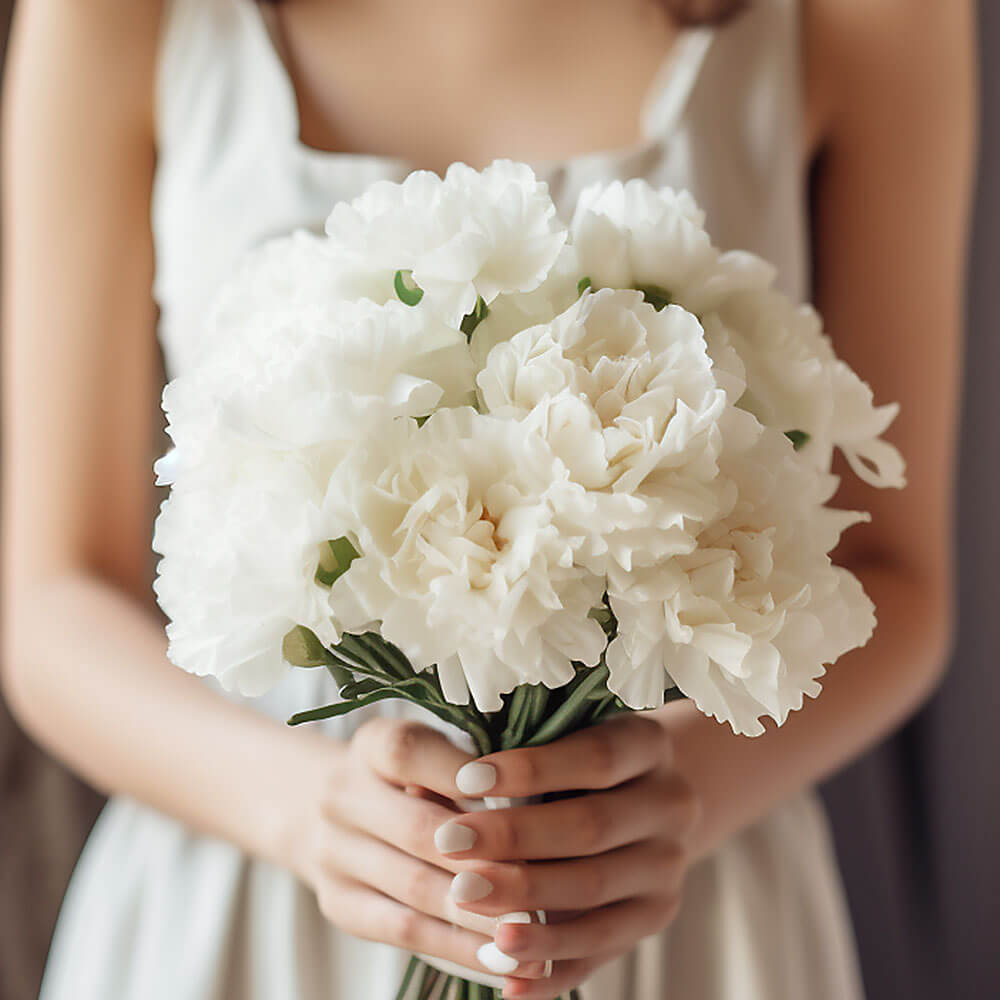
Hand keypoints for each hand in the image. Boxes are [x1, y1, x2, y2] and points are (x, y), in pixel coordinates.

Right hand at [284, 717, 550, 979]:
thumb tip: (527, 804)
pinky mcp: (340, 905)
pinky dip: (458, 950)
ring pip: (416, 889)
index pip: (409, 753)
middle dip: (483, 858)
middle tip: (544, 880)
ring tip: (535, 933)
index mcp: (372, 744)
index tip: (516, 793)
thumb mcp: (436, 749)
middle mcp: (342, 796)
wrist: (337, 808)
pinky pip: (406, 933)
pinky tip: (502, 960)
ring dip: (479, 915)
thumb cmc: (417, 772)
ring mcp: (333, 854)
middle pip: (416, 829)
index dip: (459, 775)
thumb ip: (472, 767)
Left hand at [435, 714, 699, 998]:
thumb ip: (515, 754)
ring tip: (465, 904)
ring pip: (594, 892)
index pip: (594, 757)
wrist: (652, 795)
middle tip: (448, 845)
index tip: (467, 778)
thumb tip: (431, 789)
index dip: (531, 769)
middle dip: (514, 838)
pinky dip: (551, 968)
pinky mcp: (654, 917)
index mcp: (648, 745)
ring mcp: (667, 867)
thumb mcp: (566, 734)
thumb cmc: (583, 757)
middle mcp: (670, 805)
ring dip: (526, 904)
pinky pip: (601, 950)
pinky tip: (505, 979)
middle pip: (591, 826)